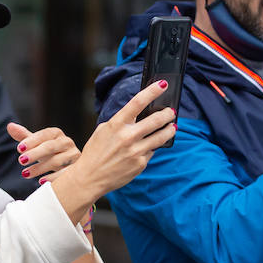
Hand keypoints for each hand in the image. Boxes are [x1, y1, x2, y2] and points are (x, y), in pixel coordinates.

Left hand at [6, 123, 79, 184]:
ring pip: (57, 160)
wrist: (68, 165)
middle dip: (35, 153)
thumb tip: (10, 126)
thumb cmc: (50, 153)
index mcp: (56, 134)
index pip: (44, 134)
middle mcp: (67, 142)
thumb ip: (24, 136)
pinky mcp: (77, 168)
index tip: (19, 148)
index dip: (32, 141)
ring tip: (25, 174)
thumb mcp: (37, 145)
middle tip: (21, 161)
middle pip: (51, 146)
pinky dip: (53, 177)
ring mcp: (74, 155)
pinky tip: (41, 181)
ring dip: (40, 168)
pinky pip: (65, 173)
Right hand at [49, 80, 175, 221]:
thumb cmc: (96, 152)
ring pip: (161, 137)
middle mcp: (127, 137)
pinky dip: (153, 147)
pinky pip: (152, 152)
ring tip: (173, 126)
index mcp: (116, 125)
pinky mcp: (140, 164)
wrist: (89, 177)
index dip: (152, 91)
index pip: (138, 102)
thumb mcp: (104, 130)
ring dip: (169, 130)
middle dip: (167, 114)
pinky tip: (152, 145)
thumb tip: (139, 114)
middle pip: (155, 120)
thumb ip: (121, 121)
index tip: (163, 85)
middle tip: (172, 111)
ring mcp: (135, 151)